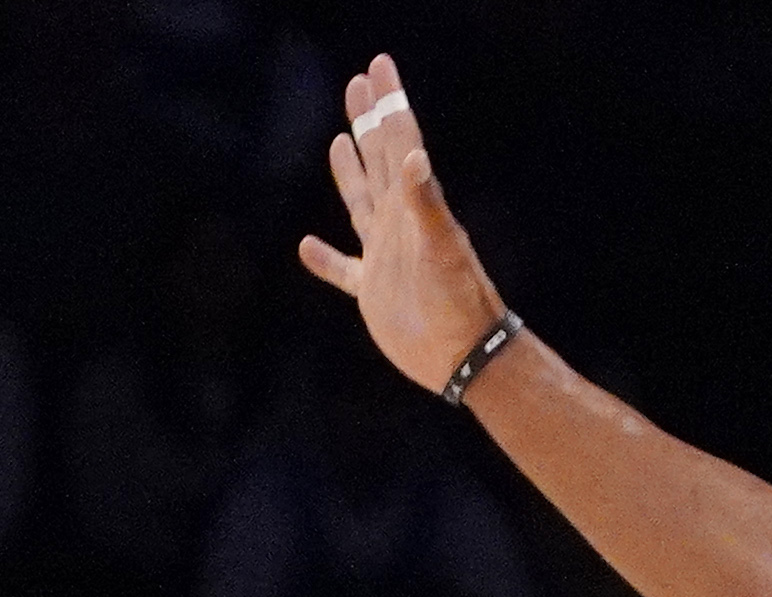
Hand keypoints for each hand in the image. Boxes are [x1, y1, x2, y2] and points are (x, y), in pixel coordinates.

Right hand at [302, 58, 509, 395]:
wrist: (464, 356)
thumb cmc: (458, 303)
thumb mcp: (443, 249)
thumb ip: (425, 203)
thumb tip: (413, 156)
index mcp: (412, 207)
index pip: (398, 142)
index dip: (389, 103)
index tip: (379, 66)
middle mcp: (398, 224)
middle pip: (378, 159)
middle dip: (369, 120)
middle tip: (358, 83)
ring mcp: (384, 256)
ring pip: (361, 202)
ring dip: (350, 171)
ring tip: (339, 142)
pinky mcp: (372, 292)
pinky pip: (343, 269)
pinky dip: (325, 259)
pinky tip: (307, 246)